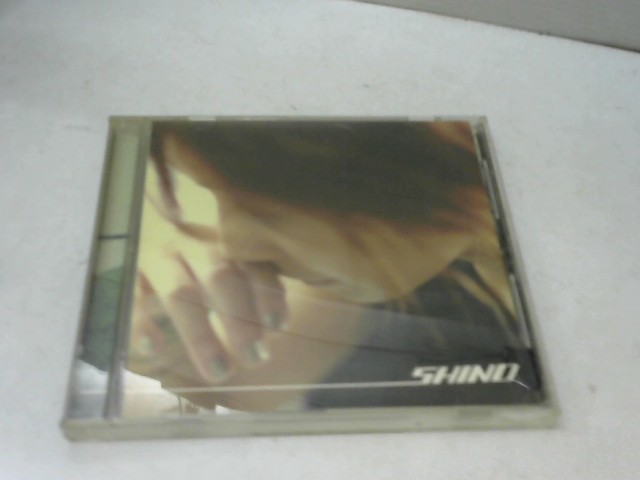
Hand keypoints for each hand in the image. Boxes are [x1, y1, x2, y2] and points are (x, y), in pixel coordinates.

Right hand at [127, 194, 286, 391]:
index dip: (267, 294)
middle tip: (256, 360)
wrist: (149, 216)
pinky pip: (133, 298)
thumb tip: (278, 322)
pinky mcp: (129, 271)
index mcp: (224, 235)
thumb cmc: (201, 243)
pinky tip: (155, 350)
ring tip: (220, 372)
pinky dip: (142, 324)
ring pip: (180, 293)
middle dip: (239, 322)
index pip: (251, 263)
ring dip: (201, 336)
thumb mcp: (228, 249)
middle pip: (219, 277)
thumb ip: (254, 273)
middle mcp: (193, 241)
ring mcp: (158, 254)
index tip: (278, 326)